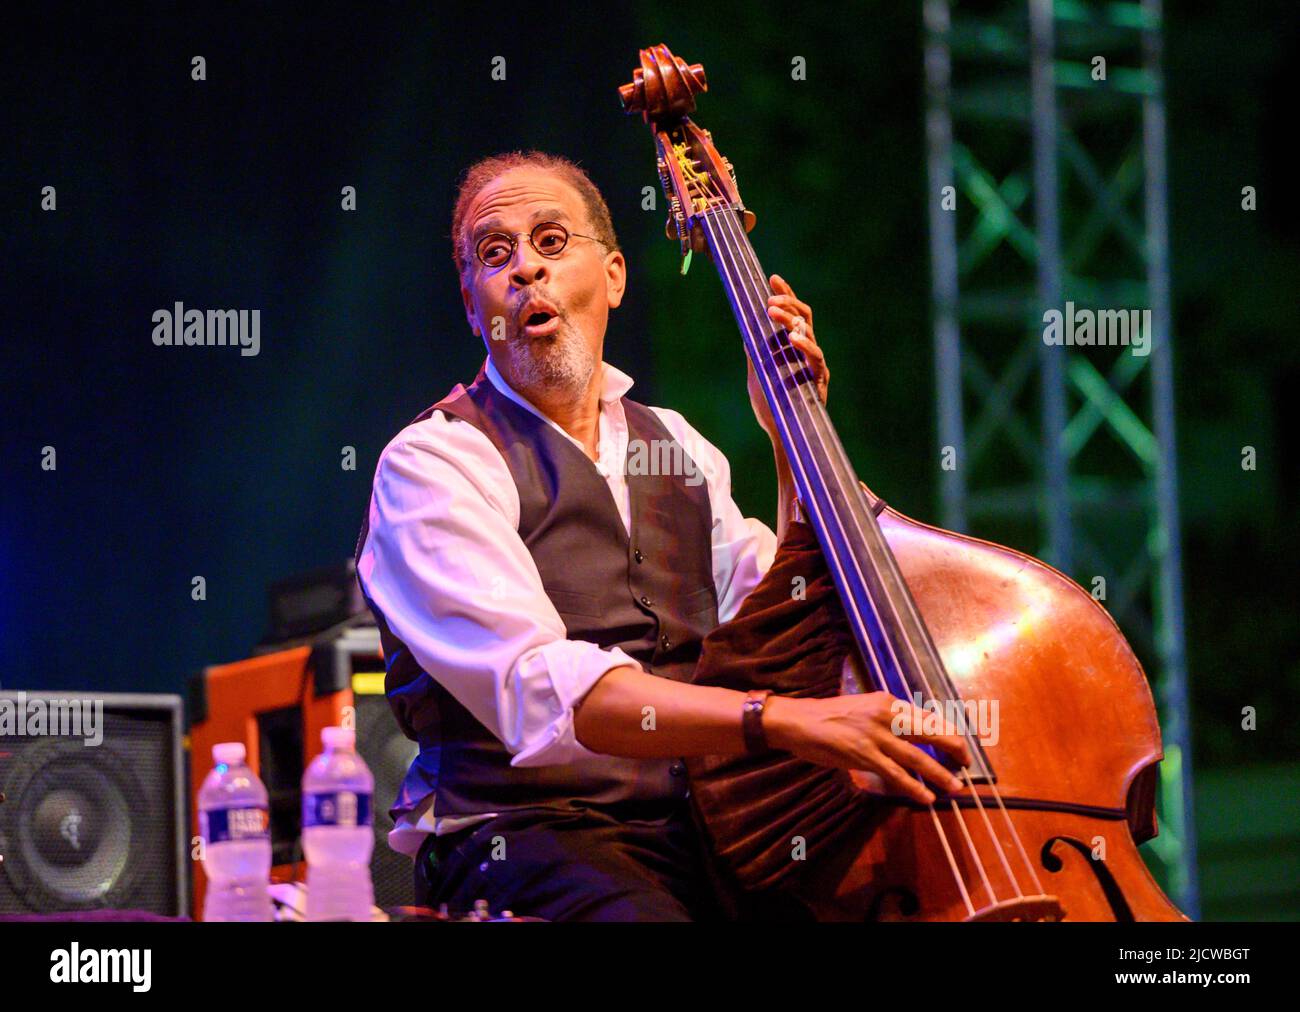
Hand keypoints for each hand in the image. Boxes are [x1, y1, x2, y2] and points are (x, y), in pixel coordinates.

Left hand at [748, 274, 828, 441]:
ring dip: (791, 319)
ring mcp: (815, 364)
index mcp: (794, 346)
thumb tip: (745, 332)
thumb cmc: (771, 406)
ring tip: (773, 312)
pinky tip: (792, 339)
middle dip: (788, 303)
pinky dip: (805, 345)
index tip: (773, 278)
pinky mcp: (819, 380)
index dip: (786, 295)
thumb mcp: (756, 375)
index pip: (793, 314)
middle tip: (769, 301)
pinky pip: (816, 358)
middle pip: (805, 316)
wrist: (781, 434)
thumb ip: (754, 354)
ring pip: (809, 332)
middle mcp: (807, 351)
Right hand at [765, 673, 970, 805]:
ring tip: (956, 787)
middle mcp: (887, 715)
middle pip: (932, 733)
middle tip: (967, 765)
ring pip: (918, 757)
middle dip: (955, 750)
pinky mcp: (863, 755)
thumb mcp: (864, 708)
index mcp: (888, 702)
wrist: (799, 720)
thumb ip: (888, 719)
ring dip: (940, 774)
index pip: (928, 717)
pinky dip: (914, 788)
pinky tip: (926, 798)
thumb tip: (912, 736)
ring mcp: (876, 736)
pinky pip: (896, 775)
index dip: (949, 733)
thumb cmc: (829, 716)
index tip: (961, 746)